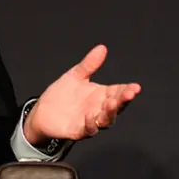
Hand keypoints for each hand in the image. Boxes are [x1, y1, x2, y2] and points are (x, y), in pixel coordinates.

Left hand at [23, 45, 140, 144]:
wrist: (43, 111)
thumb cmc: (62, 94)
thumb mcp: (75, 76)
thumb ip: (89, 64)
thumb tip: (102, 48)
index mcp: (101, 95)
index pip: (118, 92)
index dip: (128, 90)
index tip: (136, 87)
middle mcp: (99, 109)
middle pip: (116, 107)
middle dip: (124, 100)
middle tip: (130, 93)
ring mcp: (90, 121)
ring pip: (106, 120)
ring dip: (110, 112)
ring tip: (112, 102)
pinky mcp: (78, 131)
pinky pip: (88, 130)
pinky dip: (91, 124)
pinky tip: (90, 115)